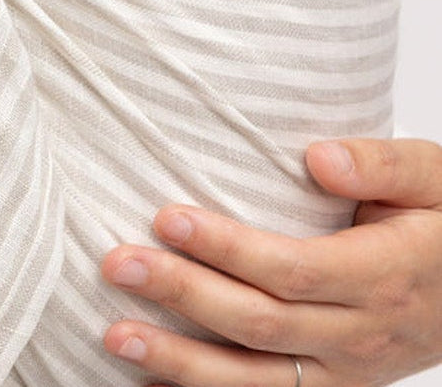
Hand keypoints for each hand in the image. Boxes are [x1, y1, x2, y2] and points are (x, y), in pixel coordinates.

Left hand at [100, 137, 441, 385]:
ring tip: (114, 337)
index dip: (226, 249)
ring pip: (256, 381)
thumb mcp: (434, 177)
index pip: (291, 270)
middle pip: (260, 323)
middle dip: (181, 294)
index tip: (167, 217)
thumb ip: (380, 164)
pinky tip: (154, 382)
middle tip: (116, 263)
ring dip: (180, 362)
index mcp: (383, 277)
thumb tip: (318, 158)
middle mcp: (362, 334)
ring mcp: (347, 372)